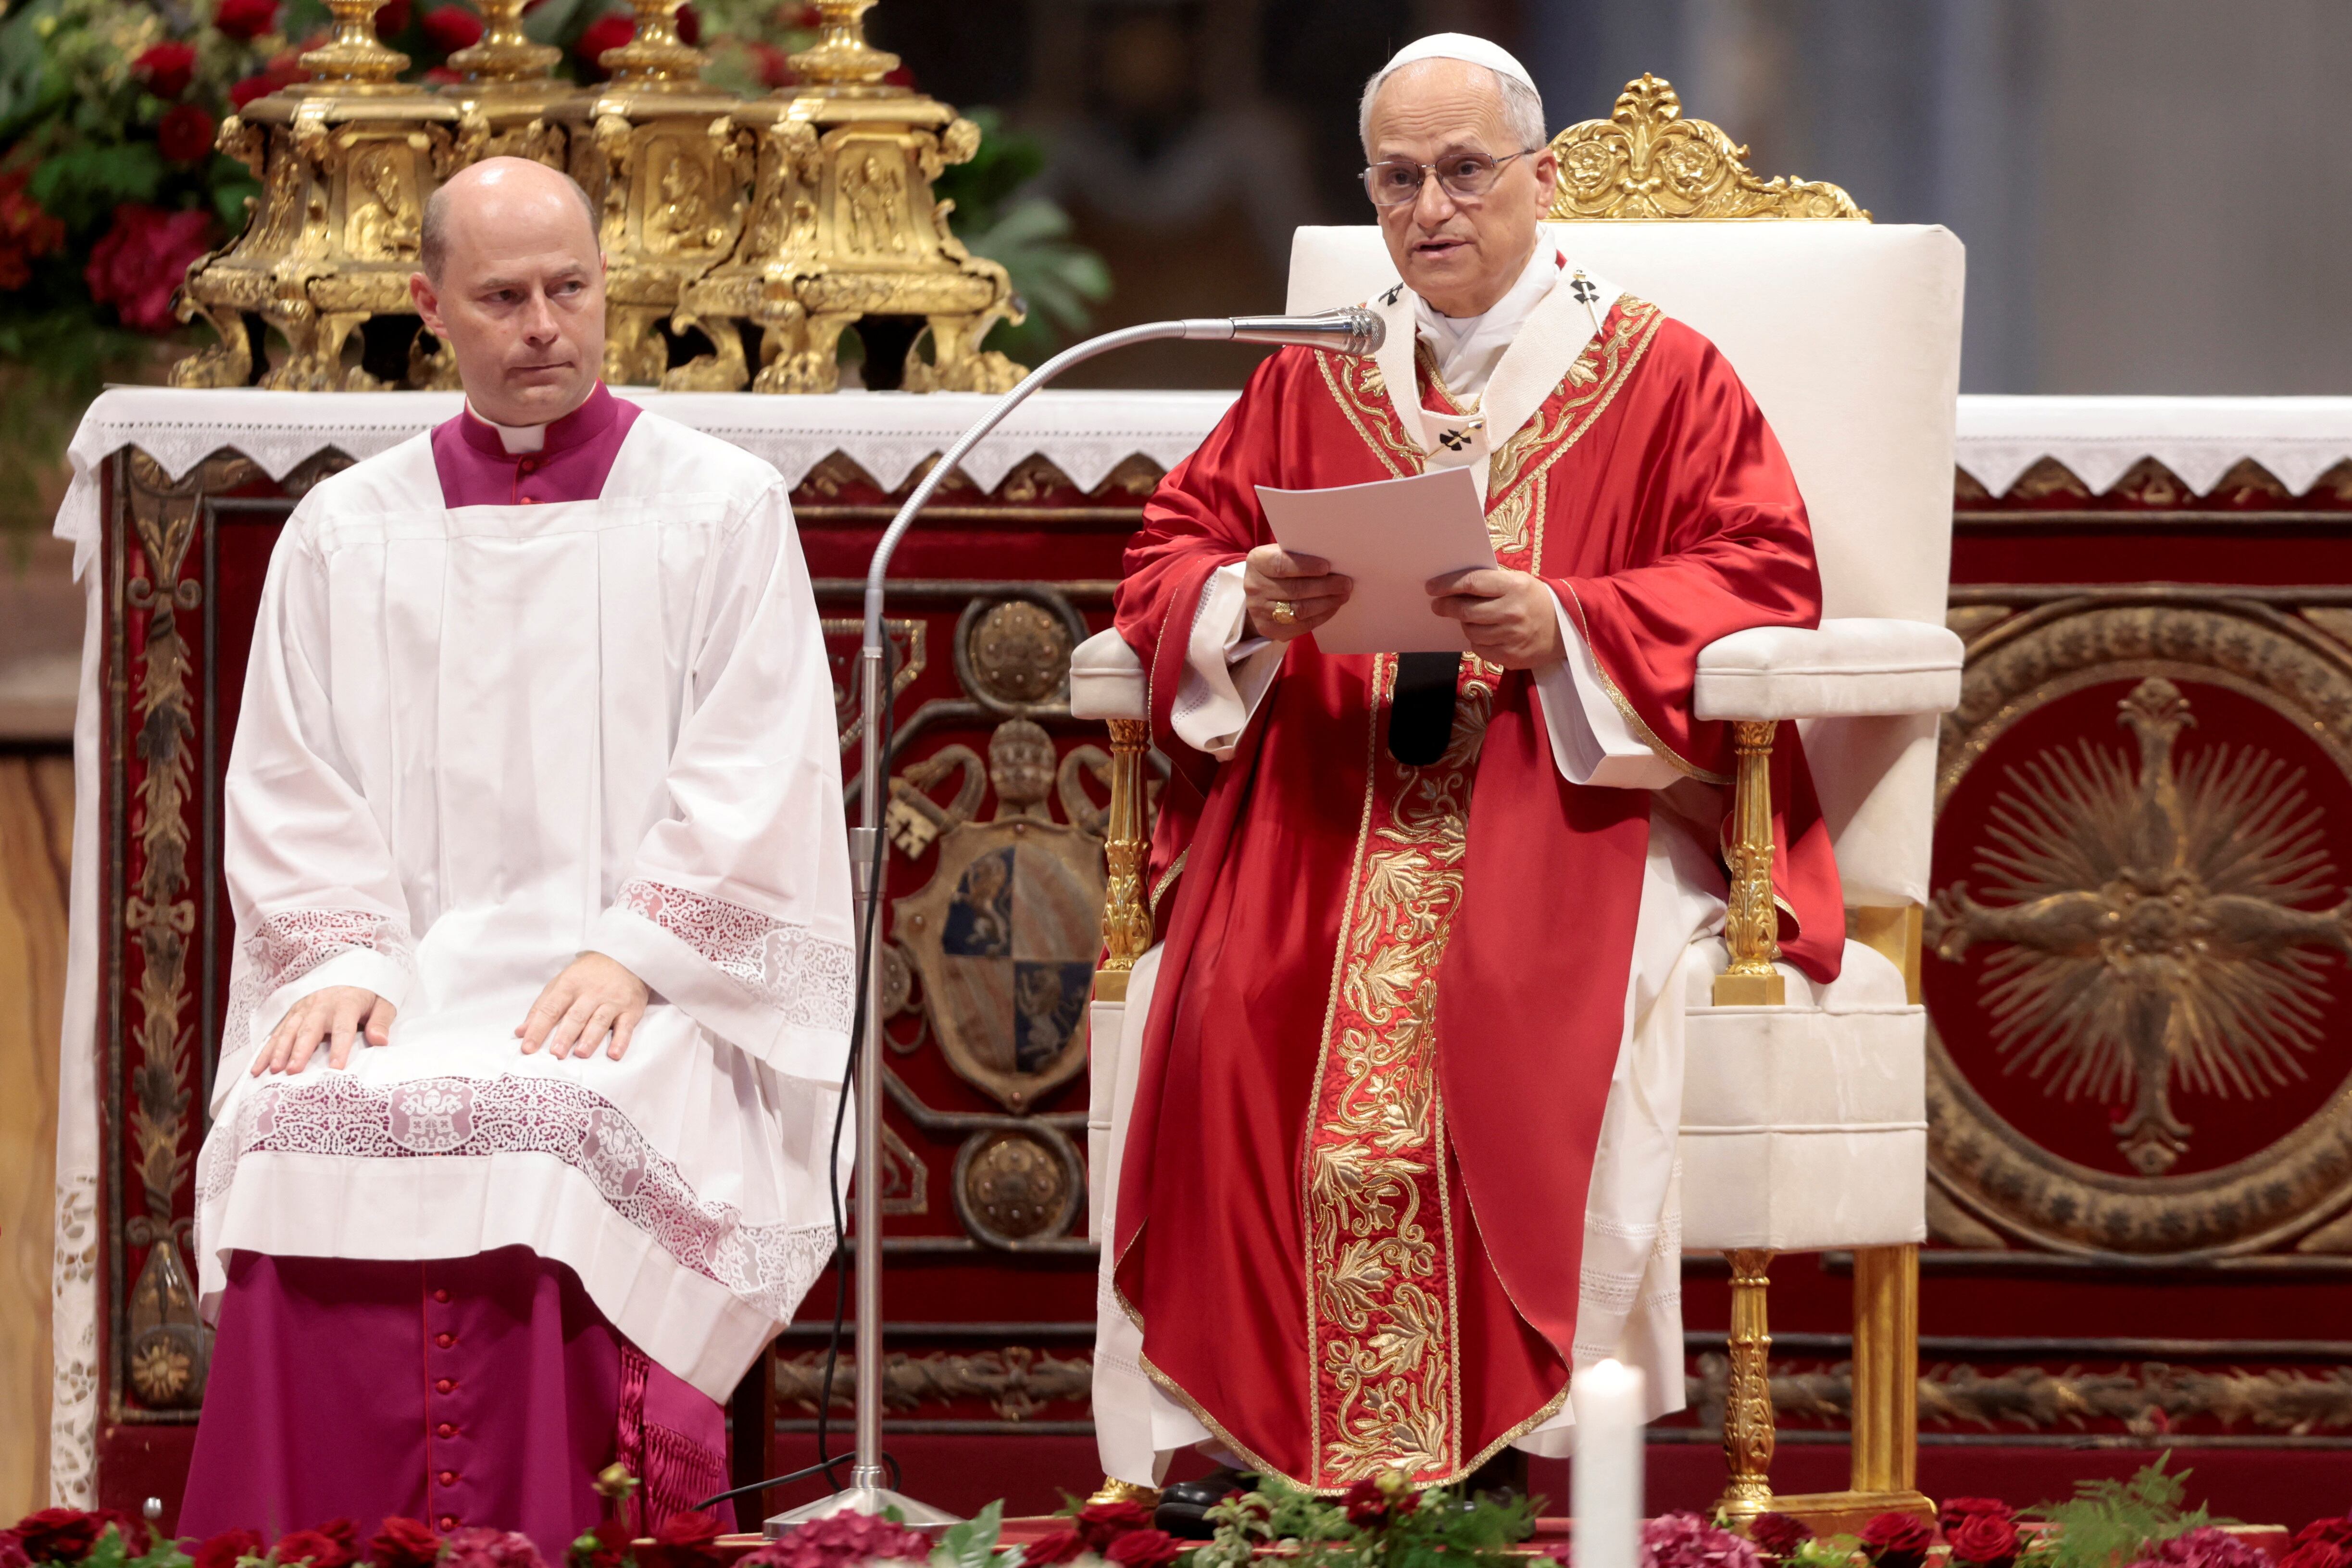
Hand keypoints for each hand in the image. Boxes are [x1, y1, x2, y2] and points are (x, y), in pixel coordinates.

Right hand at [253, 986, 395, 1076]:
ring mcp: (303, 1008)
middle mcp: (321, 1005)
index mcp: (346, 1004)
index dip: (340, 1049)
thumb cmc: (369, 994)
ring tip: (273, 1070)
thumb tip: (380, 1041)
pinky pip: (277, 1031)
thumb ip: (381, 1021)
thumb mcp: (384, 1003)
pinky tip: (258, 1067)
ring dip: (279, 1050)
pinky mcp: (293, 1013)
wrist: (353, 970)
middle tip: (292, 1071)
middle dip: (300, 1051)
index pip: (343, 1029)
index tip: (335, 1069)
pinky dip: (266, 1049)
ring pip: (289, 1030)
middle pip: (309, 1030)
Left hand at [517, 951, 648, 1060]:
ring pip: (600, 1021)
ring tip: (581, 1053)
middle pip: (576, 1016)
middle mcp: (591, 993)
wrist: (625, 958)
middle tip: (555, 1054)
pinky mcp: (631, 1009)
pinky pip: (626, 1026)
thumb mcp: (561, 984)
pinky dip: (621, 1041)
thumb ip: (541, 1008)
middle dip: (565, 1035)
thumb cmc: (587, 976)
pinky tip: (614, 1054)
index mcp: (569, 986)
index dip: (538, 1028)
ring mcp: (612, 1001)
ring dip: (590, 1038)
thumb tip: (521, 1033)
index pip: (550, 1009)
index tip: (527, 1048)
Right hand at [1244, 544, 1352, 641]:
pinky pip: (1301, 625)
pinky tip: (1332, 607)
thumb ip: (1300, 555)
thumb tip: (1334, 560)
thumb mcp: (1282, 554)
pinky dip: (1321, 616)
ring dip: (1326, 603)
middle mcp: (1255, 587)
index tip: (1327, 567)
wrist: (1259, 594)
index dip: (1305, 567)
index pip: (1281, 565)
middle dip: (1324, 587)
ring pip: (1299, 610)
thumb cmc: (1278, 569)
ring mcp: (1260, 611)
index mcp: (1257, 562)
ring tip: (1343, 595)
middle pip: (1294, 589)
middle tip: (1346, 583)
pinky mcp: (1269, 629)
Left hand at [1427, 569, 1565, 669]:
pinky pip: (1480, 649)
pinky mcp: (1511, 657)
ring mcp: (1512, 637)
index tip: (1432, 587)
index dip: (1447, 585)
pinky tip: (1484, 634)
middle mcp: (1513, 612)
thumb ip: (1491, 581)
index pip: (1472, 583)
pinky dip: (1477, 641)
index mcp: (1515, 587)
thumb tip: (1454, 583)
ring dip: (1464, 625)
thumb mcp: (1519, 581)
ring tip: (1468, 619)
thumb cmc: (1535, 600)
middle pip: (1467, 611)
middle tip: (1437, 606)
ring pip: (1471, 632)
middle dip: (1446, 607)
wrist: (1567, 630)